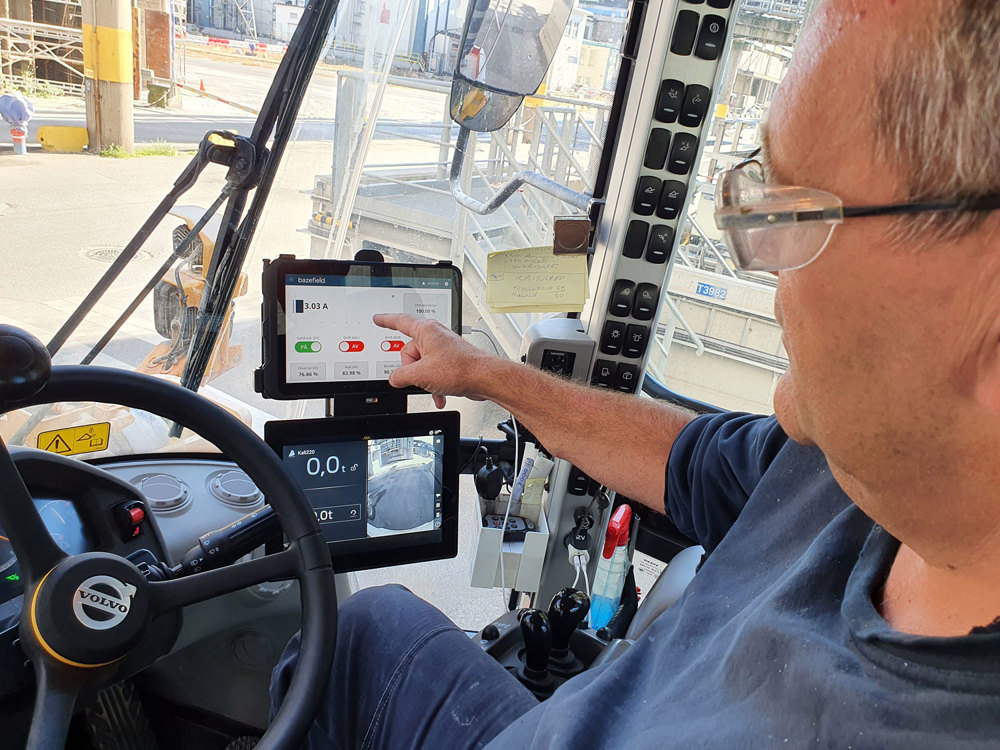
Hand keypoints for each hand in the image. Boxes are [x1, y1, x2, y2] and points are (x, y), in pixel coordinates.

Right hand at [372, 314, 497, 407]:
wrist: (484, 379)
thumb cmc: (460, 369)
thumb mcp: (420, 375)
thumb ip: (400, 376)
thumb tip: (395, 379)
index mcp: (426, 331)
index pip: (400, 322)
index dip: (386, 321)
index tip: (378, 319)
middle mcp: (435, 336)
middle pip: (409, 353)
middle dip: (412, 371)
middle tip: (419, 379)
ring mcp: (443, 349)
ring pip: (422, 366)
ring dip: (425, 381)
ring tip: (435, 388)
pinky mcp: (450, 361)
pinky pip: (434, 372)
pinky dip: (435, 385)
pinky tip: (440, 395)